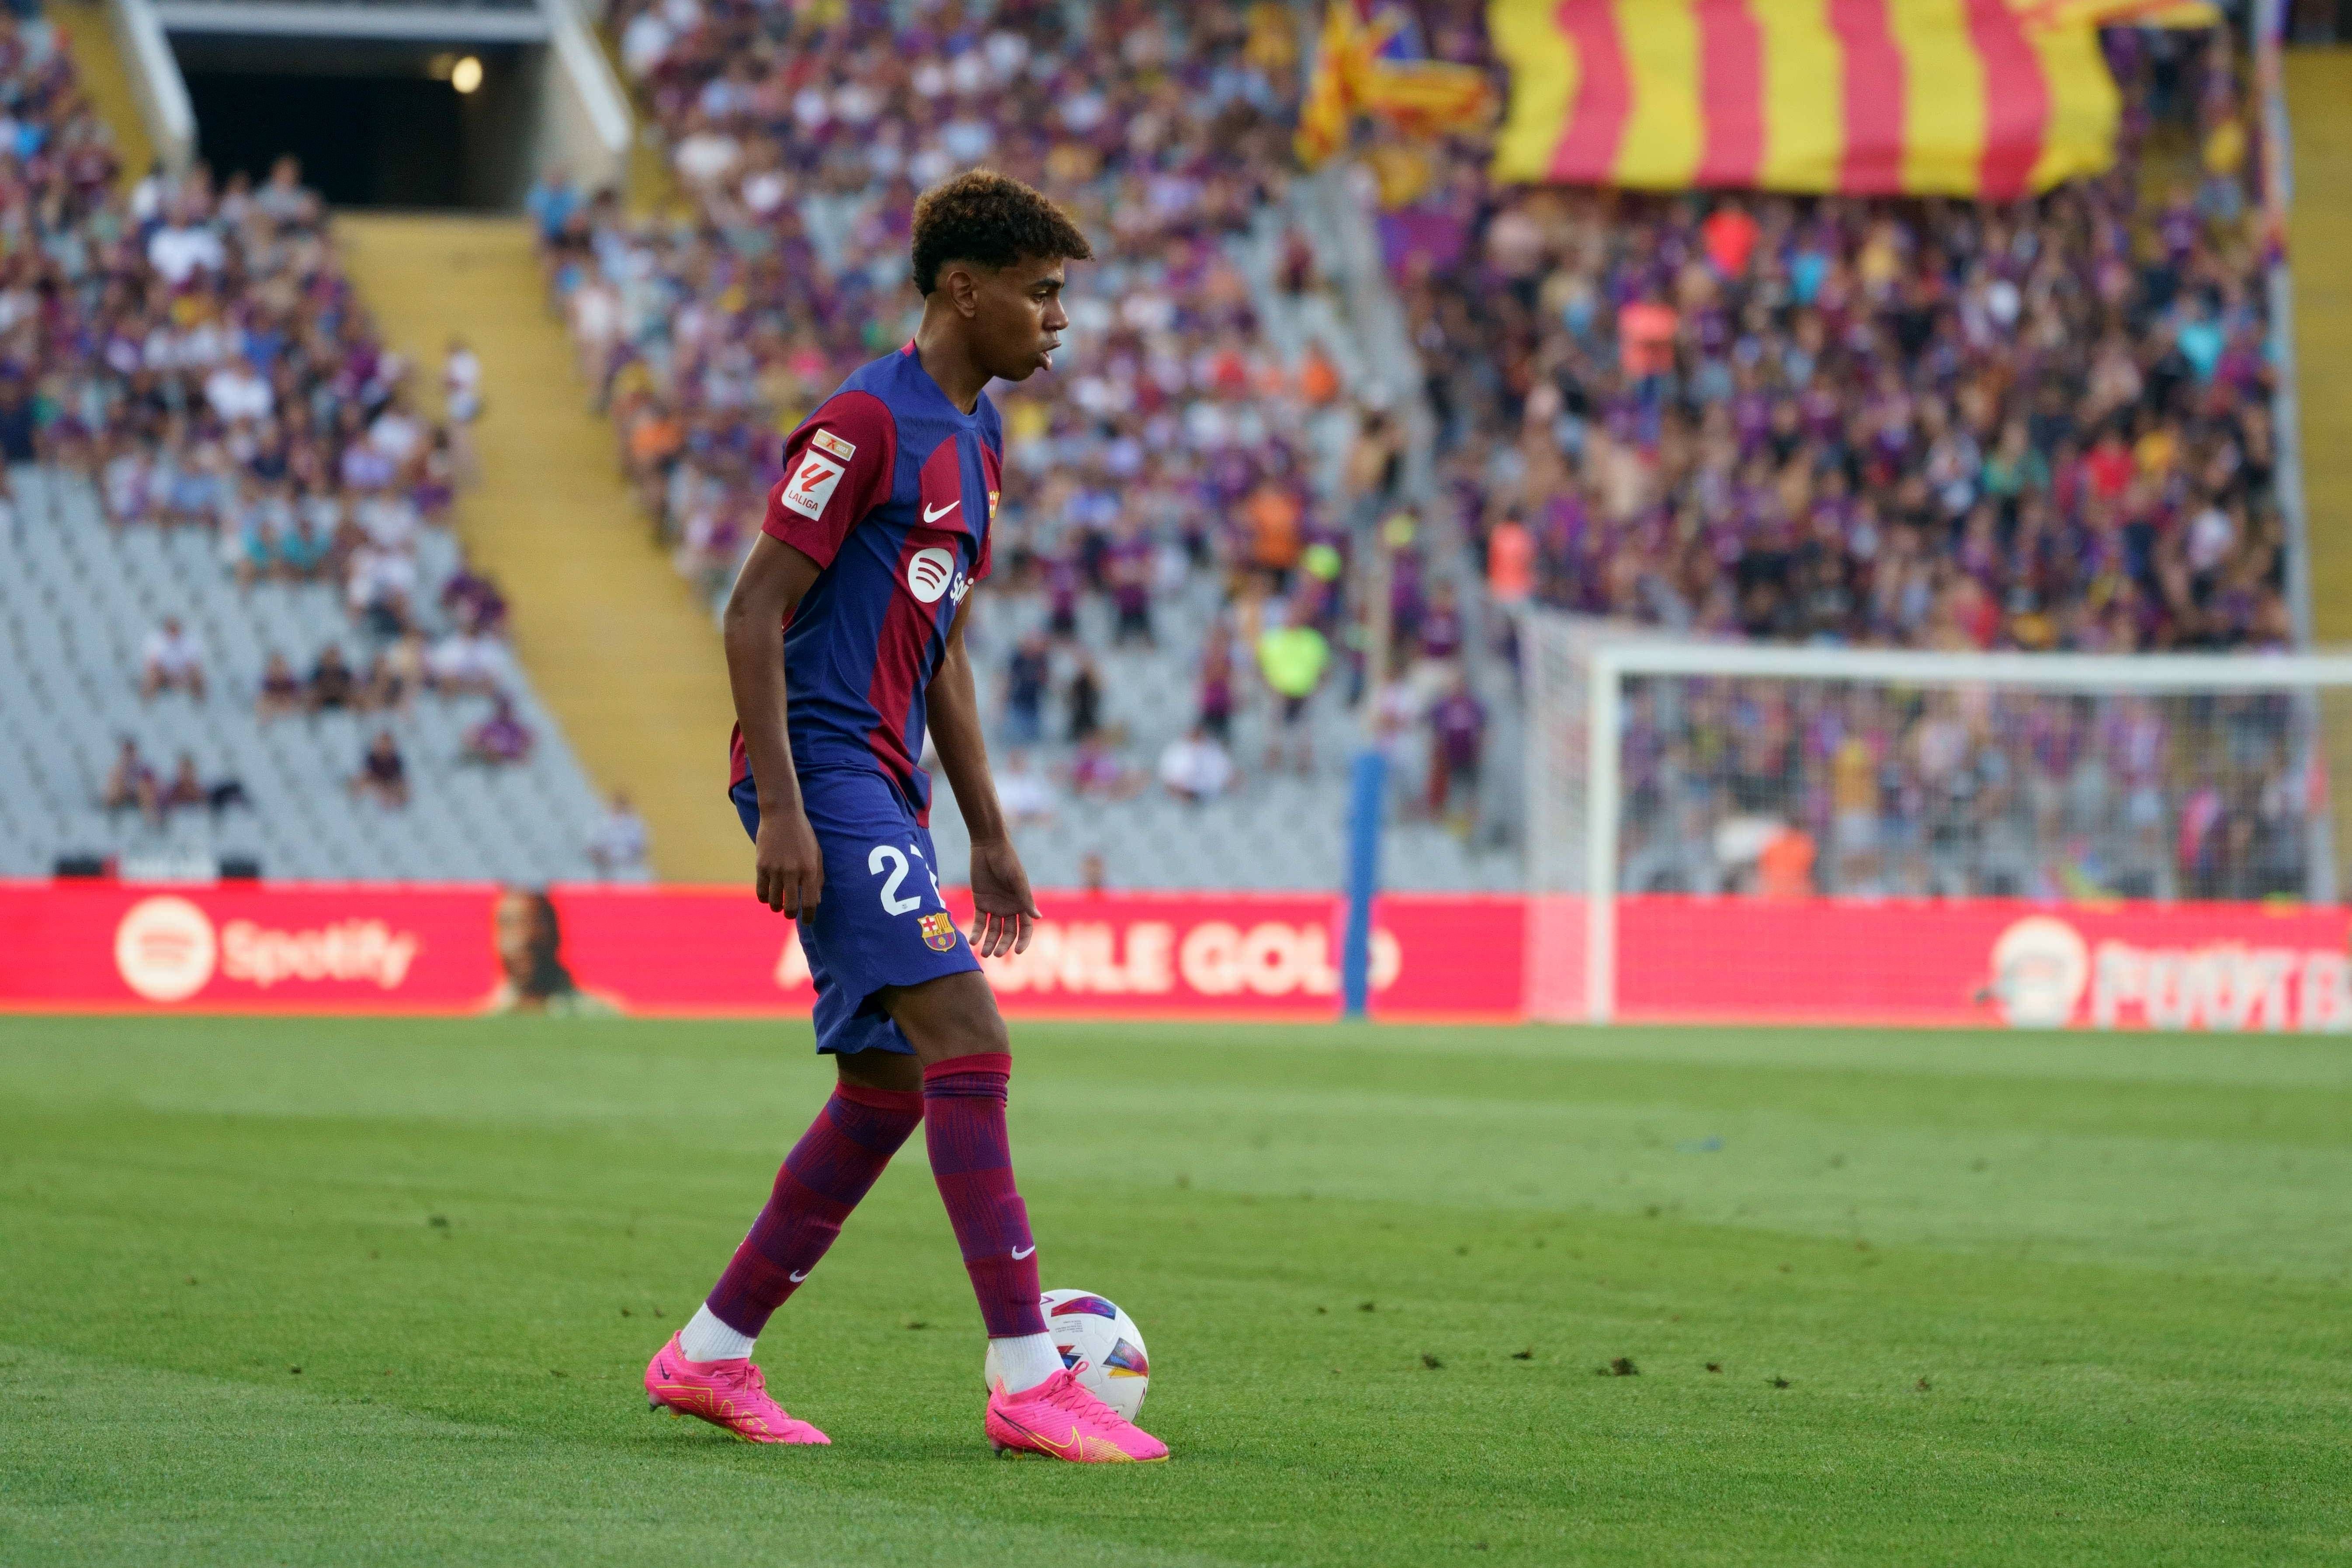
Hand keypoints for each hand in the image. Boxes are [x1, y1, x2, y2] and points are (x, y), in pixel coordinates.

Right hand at [753, 804, 823, 916]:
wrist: (782, 815)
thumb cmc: (803, 835)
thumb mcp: (816, 854)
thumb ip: (818, 878)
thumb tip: (815, 902)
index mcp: (810, 869)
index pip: (809, 902)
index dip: (808, 916)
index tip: (807, 921)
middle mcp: (793, 871)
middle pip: (790, 906)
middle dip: (791, 914)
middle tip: (790, 914)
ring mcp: (775, 869)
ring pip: (774, 901)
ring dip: (776, 907)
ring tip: (778, 905)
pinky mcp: (761, 865)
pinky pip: (761, 891)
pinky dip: (764, 898)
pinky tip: (767, 896)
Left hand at [966, 838, 1038, 957]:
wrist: (987, 846)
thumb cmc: (1007, 859)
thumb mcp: (1016, 879)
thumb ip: (1025, 898)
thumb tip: (1038, 917)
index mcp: (1022, 903)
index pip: (1026, 928)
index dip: (1023, 941)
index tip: (1017, 952)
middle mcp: (1010, 908)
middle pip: (1009, 933)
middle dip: (1003, 945)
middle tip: (996, 954)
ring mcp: (995, 906)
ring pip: (993, 930)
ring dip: (989, 942)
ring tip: (984, 953)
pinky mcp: (980, 902)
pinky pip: (980, 921)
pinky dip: (977, 932)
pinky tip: (973, 940)